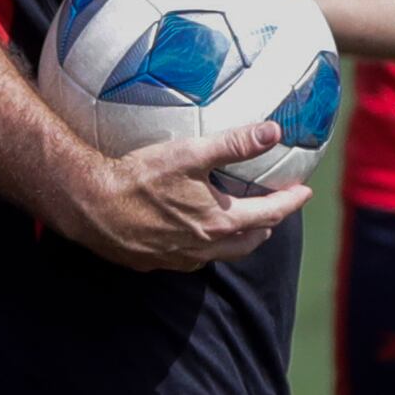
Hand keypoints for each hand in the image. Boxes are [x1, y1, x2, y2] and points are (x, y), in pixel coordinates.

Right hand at [55, 116, 304, 270]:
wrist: (89, 206)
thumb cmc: (139, 178)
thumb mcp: (190, 154)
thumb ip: (234, 143)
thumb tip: (272, 132)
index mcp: (220, 223)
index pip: (269, 214)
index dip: (291, 202)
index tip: (304, 192)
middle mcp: (205, 248)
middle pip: (250, 242)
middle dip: (267, 225)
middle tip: (273, 208)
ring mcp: (179, 259)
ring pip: (221, 253)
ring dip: (236, 238)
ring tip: (238, 221)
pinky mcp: (154, 262)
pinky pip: (191, 258)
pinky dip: (204, 245)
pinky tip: (192, 230)